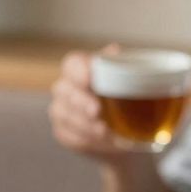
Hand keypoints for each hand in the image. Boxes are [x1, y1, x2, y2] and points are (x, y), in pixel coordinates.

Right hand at [49, 47, 136, 163]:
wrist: (126, 132)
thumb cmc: (127, 99)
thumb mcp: (130, 80)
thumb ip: (121, 65)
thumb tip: (114, 50)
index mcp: (80, 68)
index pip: (71, 64)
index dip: (78, 71)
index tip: (89, 79)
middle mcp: (65, 87)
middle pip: (64, 90)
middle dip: (80, 102)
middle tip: (97, 111)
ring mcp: (60, 110)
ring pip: (64, 116)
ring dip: (85, 124)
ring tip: (105, 132)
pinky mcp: (61, 132)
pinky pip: (68, 136)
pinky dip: (86, 140)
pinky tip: (102, 141)